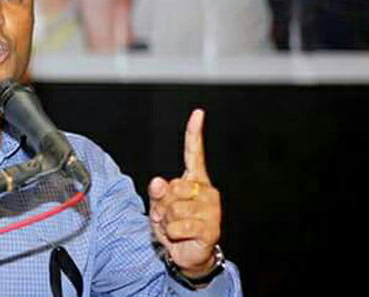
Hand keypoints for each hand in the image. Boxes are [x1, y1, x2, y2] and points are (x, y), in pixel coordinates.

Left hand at [148, 109, 221, 275]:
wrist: (188, 255)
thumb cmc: (175, 227)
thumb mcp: (159, 207)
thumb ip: (157, 193)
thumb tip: (158, 181)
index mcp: (194, 181)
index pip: (194, 153)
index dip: (194, 133)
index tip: (198, 113)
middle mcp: (206, 191)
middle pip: (172, 187)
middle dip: (162, 205)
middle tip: (169, 217)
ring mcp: (211, 209)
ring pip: (173, 208)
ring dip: (166, 222)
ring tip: (176, 228)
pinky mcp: (211, 228)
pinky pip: (178, 226)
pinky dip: (172, 234)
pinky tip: (182, 237)